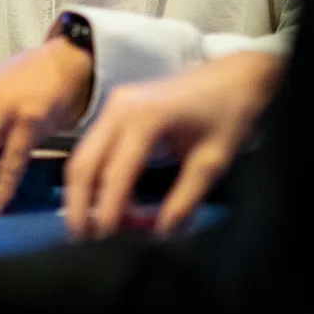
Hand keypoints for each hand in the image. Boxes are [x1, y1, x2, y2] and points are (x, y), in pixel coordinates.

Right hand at [65, 50, 282, 238]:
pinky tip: (101, 197)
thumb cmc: (229, 113)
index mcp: (144, 118)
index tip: (103, 238)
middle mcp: (119, 109)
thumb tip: (161, 231)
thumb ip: (185, 198)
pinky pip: (94, 145)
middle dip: (78, 201)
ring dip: (82, 189)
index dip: (107, 208)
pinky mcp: (116, 107)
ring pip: (83, 154)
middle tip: (80, 236)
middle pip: (84, 161)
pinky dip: (93, 173)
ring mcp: (114, 105)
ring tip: (87, 222)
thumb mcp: (213, 161)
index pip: (116, 173)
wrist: (235, 75)